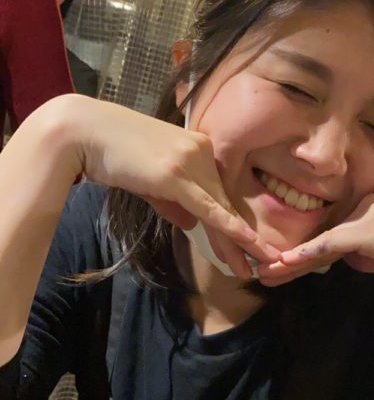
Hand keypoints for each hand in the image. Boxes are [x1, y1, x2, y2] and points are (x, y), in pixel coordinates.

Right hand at [71, 96, 279, 277]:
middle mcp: (201, 151)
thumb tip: (192, 225)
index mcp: (199, 147)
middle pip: (225, 201)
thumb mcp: (149, 181)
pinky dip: (229, 226)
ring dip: (238, 242)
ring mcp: (190, 161)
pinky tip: (246, 242)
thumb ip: (173, 202)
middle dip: (242, 238)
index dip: (233, 221)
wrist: (84, 133)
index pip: (219, 191)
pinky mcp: (176, 174)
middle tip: (262, 263)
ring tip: (256, 266)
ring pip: (221, 208)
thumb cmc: (112, 153)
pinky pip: (209, 206)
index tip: (247, 246)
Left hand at [259, 194, 373, 289]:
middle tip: (260, 272)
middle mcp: (366, 205)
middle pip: (319, 233)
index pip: (328, 233)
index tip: (278, 268)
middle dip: (288, 256)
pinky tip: (285, 263)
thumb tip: (340, 259)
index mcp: (371, 209)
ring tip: (263, 274)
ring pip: (320, 239)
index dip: (302, 252)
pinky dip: (307, 255)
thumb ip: (364, 254)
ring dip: (289, 259)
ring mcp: (368, 215)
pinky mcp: (371, 229)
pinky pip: (332, 244)